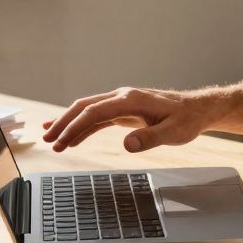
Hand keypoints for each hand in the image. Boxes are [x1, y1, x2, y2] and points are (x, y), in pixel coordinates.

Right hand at [41, 87, 228, 153]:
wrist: (196, 109)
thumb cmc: (186, 120)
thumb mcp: (173, 133)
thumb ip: (150, 138)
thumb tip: (128, 145)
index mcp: (130, 100)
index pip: (95, 112)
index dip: (75, 127)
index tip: (60, 141)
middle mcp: (122, 97)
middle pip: (85, 107)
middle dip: (64, 122)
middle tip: (47, 140)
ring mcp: (121, 103)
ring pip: (88, 111)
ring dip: (69, 124)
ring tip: (50, 140)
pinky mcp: (124, 111)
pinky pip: (98, 118)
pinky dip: (82, 127)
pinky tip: (70, 137)